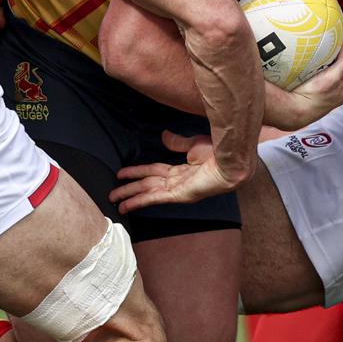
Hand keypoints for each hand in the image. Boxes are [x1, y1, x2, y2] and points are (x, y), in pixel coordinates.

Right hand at [111, 132, 237, 211]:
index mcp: (181, 171)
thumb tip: (164, 136)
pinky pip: (154, 198)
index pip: (153, 171)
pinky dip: (140, 202)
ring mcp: (177, 190)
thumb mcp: (194, 144)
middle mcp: (177, 182)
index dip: (136, 172)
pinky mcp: (179, 195)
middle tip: (112, 194)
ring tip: (114, 201)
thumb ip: (177, 143)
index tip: (121, 174)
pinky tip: (127, 205)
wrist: (231, 160)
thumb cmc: (218, 153)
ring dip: (130, 197)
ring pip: (147, 192)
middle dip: (128, 189)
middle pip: (146, 184)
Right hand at [268, 43, 342, 128]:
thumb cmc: (314, 94)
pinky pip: (318, 82)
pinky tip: (308, 78)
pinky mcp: (317, 98)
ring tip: (312, 67)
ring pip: (327, 75)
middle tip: (318, 59)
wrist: (295, 110)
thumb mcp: (333, 75)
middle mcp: (340, 92)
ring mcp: (328, 96)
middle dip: (329, 62)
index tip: (326, 51)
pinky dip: (315, 78)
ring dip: (321, 70)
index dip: (337, 55)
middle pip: (336, 69)